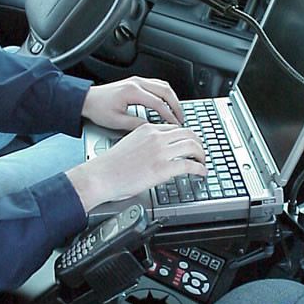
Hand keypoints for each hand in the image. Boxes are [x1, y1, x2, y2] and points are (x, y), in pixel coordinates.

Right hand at [65, 123, 205, 212]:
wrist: (101, 175)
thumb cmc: (111, 165)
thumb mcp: (131, 143)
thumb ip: (147, 143)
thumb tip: (158, 151)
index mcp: (148, 129)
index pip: (176, 128)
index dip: (187, 136)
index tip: (190, 143)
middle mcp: (156, 137)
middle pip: (189, 134)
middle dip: (198, 143)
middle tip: (201, 152)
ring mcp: (161, 152)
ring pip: (193, 147)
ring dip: (201, 155)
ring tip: (202, 162)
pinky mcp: (163, 168)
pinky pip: (189, 165)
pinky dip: (200, 169)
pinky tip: (201, 172)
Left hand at [81, 76, 183, 130]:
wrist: (86, 99)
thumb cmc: (98, 109)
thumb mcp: (116, 121)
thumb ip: (136, 124)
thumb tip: (152, 128)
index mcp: (132, 92)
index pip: (158, 103)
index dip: (169, 115)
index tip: (176, 124)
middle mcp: (136, 83)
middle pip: (165, 92)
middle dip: (176, 105)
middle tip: (181, 118)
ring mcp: (137, 81)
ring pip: (163, 86)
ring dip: (172, 98)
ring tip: (177, 112)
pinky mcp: (136, 82)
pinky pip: (157, 85)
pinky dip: (166, 94)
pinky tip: (168, 103)